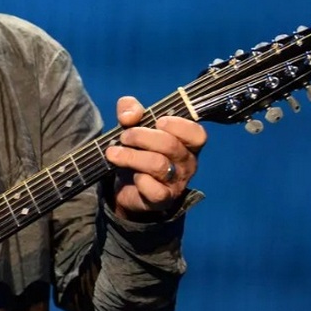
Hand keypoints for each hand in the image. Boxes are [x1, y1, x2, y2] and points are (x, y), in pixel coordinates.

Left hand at [104, 95, 206, 218]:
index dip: (177, 125)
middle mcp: (187, 163)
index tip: (156, 121)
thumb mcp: (134, 124)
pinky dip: (140, 180)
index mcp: (187, 143)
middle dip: (140, 136)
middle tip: (123, 137)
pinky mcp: (163, 200)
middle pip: (170, 145)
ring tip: (113, 153)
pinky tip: (132, 176)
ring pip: (158, 165)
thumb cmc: (139, 150)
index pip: (197, 134)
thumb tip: (129, 116)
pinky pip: (154, 190)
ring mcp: (177, 183)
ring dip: (131, 156)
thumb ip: (131, 110)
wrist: (128, 186)